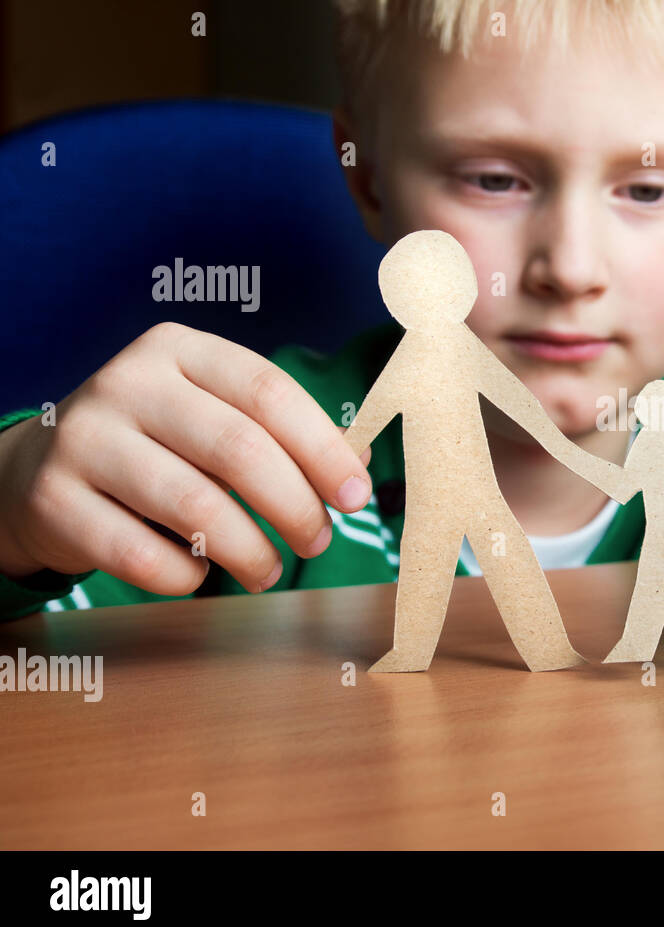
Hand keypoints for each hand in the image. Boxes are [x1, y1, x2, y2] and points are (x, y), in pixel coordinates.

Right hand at [0, 322, 373, 595]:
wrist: (41, 470)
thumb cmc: (158, 443)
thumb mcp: (213, 414)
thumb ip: (281, 432)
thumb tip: (359, 467)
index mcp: (181, 350)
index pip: (270, 392)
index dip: (324, 449)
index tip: (357, 496)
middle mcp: (129, 382)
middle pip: (239, 448)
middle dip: (295, 506)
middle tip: (318, 542)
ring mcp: (84, 438)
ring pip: (194, 506)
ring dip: (249, 551)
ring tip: (268, 571)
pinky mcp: (54, 500)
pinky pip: (142, 555)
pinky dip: (185, 576)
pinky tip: (198, 574)